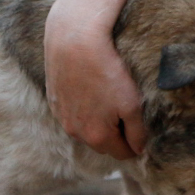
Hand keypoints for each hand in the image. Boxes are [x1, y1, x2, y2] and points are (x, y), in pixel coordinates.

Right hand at [43, 5, 146, 160]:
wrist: (73, 41)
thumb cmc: (106, 71)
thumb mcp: (131, 103)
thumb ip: (137, 132)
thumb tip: (138, 150)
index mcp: (97, 136)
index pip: (122, 153)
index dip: (134, 146)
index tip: (141, 132)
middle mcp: (76, 132)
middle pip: (103, 144)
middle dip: (116, 135)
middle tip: (126, 113)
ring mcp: (62, 117)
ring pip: (86, 130)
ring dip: (98, 123)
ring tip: (108, 99)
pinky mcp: (54, 101)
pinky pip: (72, 115)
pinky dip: (83, 110)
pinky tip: (90, 91)